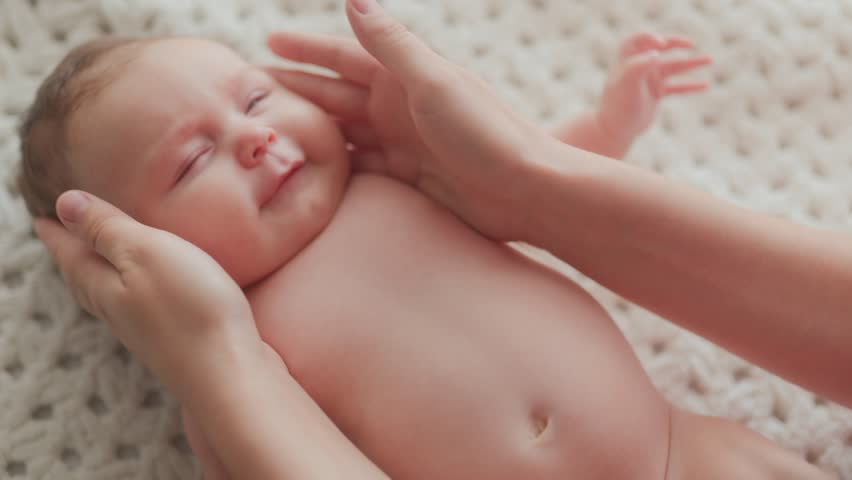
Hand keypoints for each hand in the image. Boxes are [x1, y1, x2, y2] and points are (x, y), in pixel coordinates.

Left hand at [34, 190, 265, 397]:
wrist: (229, 374)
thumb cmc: (190, 308)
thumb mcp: (146, 252)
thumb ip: (107, 229)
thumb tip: (63, 204)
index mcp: (105, 286)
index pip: (72, 254)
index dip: (58, 233)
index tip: (42, 216)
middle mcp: (119, 312)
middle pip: (85, 280)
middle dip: (73, 257)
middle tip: (63, 238)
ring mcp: (148, 331)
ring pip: (110, 297)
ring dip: (99, 277)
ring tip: (100, 261)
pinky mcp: (177, 341)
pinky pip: (140, 310)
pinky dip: (132, 293)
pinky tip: (148, 293)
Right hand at [263, 0, 561, 241]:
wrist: (525, 191)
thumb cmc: (485, 132)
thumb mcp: (433, 82)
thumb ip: (391, 44)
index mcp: (404, 76)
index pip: (343, 55)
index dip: (306, 49)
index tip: (266, 43)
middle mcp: (400, 105)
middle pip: (336, 95)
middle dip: (297, 91)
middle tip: (250, 95)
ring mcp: (404, 141)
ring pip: (345, 132)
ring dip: (312, 130)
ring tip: (270, 134)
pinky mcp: (409, 177)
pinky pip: (362, 168)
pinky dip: (337, 167)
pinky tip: (310, 171)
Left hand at [597, 33, 711, 144]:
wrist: (616, 130)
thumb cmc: (618, 106)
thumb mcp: (627, 84)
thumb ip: (639, 65)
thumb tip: (657, 51)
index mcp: (627, 61)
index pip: (638, 40)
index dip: (650, 37)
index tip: (661, 44)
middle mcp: (639, 68)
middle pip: (660, 48)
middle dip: (676, 43)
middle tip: (690, 44)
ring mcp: (649, 81)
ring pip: (673, 67)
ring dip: (691, 63)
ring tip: (711, 59)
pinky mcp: (656, 94)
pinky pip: (677, 86)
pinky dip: (690, 85)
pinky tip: (706, 85)